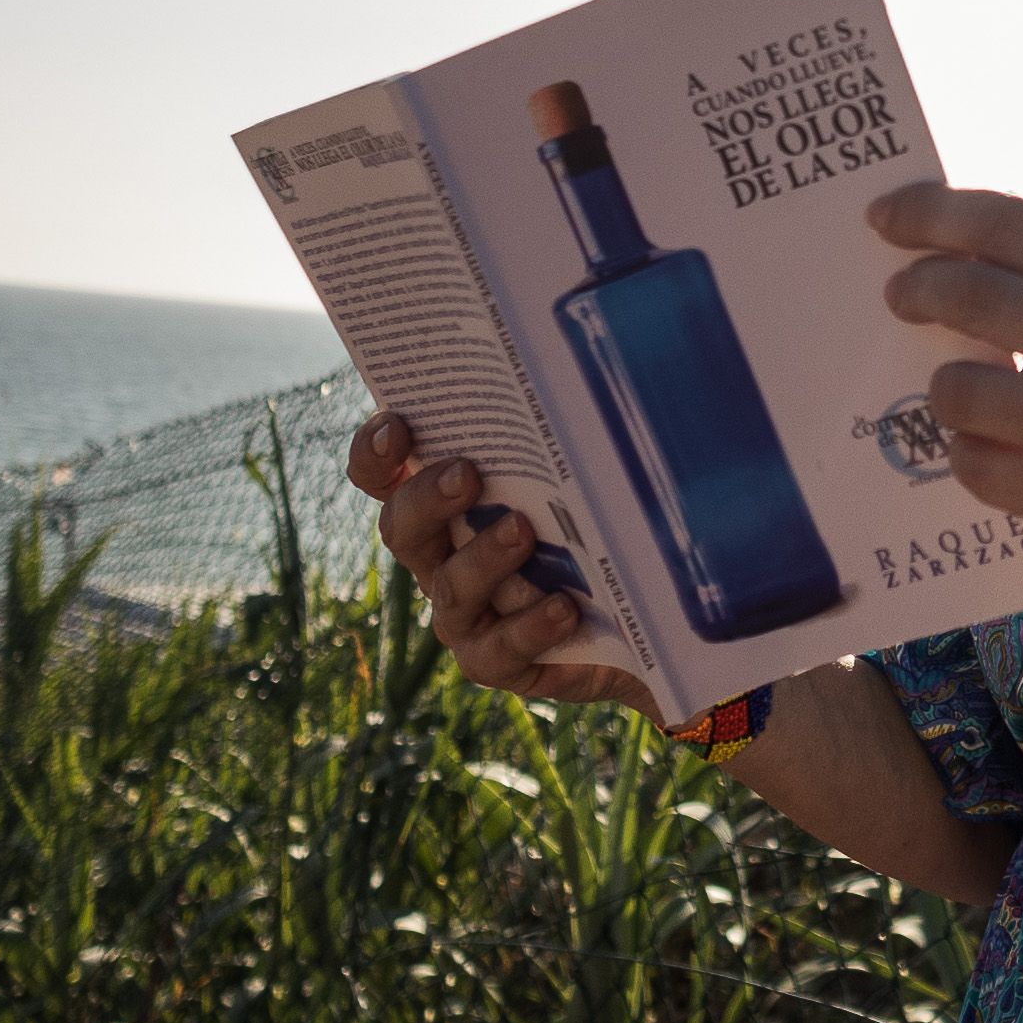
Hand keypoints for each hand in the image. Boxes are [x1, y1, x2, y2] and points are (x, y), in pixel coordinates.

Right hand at [346, 412, 659, 723]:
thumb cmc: (607, 523)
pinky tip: (564, 606)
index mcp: (448, 505)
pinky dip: (529, 625)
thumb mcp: (587, 471)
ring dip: (484, 558)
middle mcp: (443, 558)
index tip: (397, 424)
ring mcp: (466, 614)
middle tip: (467, 473)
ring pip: (452, 588)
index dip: (376, 453)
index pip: (386, 476)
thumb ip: (565, 431)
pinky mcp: (499, 661)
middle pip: (403, 528)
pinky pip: (498, 649)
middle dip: (427, 498)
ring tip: (523, 531)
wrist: (646, 617)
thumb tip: (582, 361)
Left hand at [873, 182, 1022, 610]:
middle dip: (917, 290)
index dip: (933, 213)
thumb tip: (950, 249)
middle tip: (897, 297)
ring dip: (945, 394)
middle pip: (975, 292)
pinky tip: (996, 456)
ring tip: (967, 400)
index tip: (884, 215)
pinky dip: (969, 458)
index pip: (1012, 222)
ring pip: (963, 388)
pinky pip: (977, 465)